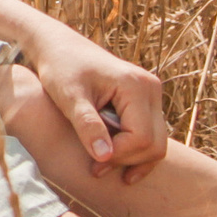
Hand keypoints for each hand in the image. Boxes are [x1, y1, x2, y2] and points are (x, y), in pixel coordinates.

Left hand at [26, 29, 167, 183]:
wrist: (60, 47)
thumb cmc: (60, 68)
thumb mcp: (68, 96)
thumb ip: (87, 125)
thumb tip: (105, 157)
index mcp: (136, 85)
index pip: (142, 137)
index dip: (120, 155)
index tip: (93, 162)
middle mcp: (151, 89)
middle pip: (155, 144)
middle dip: (127, 161)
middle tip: (96, 168)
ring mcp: (152, 95)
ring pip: (157, 143)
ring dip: (131, 160)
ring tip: (100, 167)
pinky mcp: (145, 102)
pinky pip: (150, 136)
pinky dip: (135, 152)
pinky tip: (112, 162)